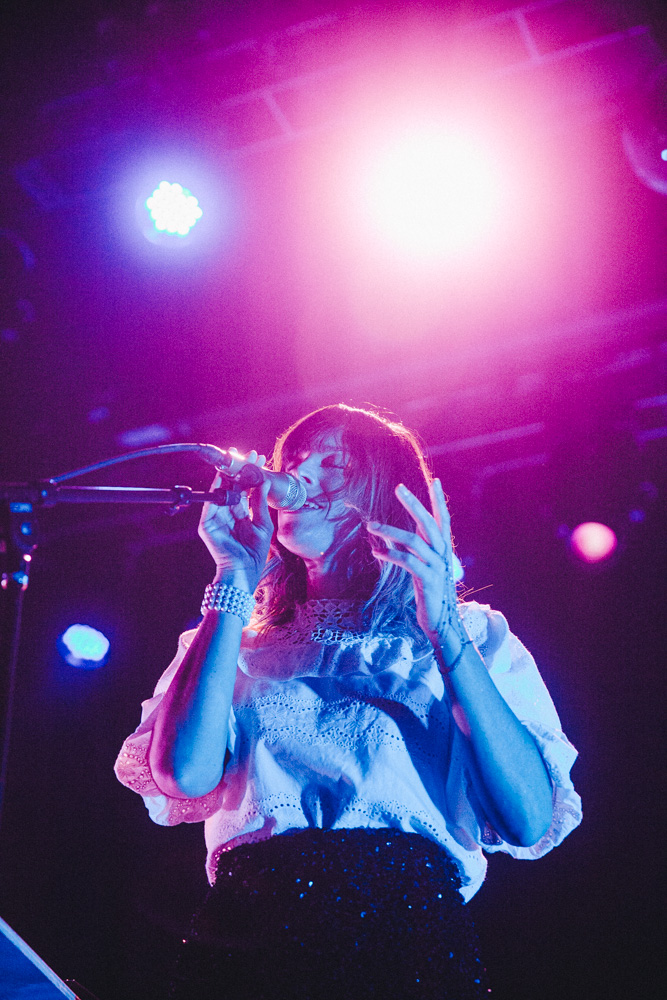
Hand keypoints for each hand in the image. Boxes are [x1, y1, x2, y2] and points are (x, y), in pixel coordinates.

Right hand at [198, 450, 273, 592]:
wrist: (243, 570)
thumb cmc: (254, 552)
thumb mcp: (262, 523)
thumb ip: (260, 502)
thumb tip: (264, 480)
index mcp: (241, 512)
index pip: (245, 487)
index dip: (251, 473)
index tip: (259, 457)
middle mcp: (228, 511)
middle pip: (233, 485)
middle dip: (241, 468)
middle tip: (250, 453)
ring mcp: (216, 517)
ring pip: (221, 490)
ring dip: (229, 474)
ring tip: (239, 458)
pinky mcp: (207, 524)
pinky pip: (211, 503)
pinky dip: (216, 488)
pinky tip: (224, 476)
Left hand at [366, 478, 457, 640]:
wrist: (442, 624)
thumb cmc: (429, 594)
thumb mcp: (420, 568)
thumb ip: (412, 551)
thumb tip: (393, 537)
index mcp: (443, 549)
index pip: (443, 519)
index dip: (439, 501)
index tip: (437, 480)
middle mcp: (443, 555)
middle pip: (428, 523)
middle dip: (413, 503)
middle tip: (398, 487)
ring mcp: (437, 567)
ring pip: (414, 541)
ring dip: (390, 531)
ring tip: (371, 525)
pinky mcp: (427, 581)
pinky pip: (407, 562)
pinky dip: (390, 555)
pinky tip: (376, 553)